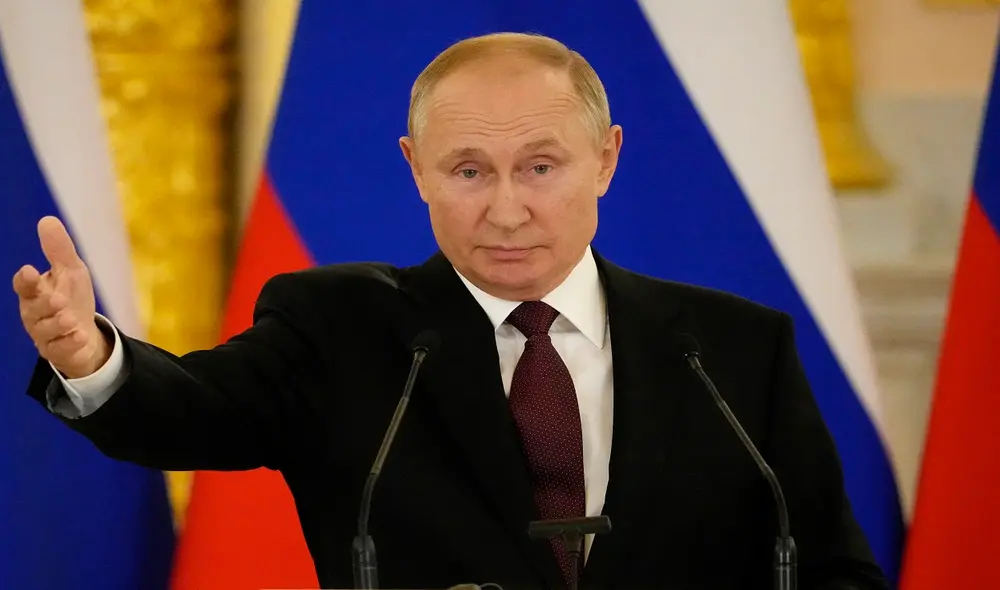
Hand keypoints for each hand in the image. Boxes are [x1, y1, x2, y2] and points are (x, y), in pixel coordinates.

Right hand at [12, 216, 109, 378]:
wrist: (85, 333)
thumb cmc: (72, 298)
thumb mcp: (71, 271)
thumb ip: (59, 250)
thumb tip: (47, 220)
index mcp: (36, 292)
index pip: (24, 285)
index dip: (25, 280)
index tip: (28, 271)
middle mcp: (35, 313)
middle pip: (32, 309)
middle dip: (44, 304)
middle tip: (58, 299)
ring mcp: (45, 334)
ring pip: (44, 331)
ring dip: (57, 324)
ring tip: (70, 318)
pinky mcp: (57, 351)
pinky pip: (59, 349)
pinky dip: (69, 343)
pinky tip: (80, 336)